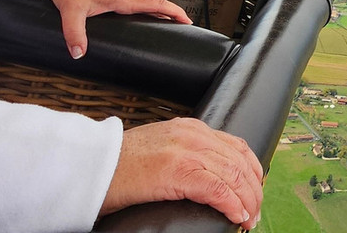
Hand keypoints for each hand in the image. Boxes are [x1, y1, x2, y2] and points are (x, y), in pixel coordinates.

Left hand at [49, 0, 190, 59]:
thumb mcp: (71, 10)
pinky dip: (150, 8)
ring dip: (162, 11)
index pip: (155, 3)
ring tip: (171, 25)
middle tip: (184, 28)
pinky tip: (147, 17)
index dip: (173, 12)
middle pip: (157, 3)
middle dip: (173, 14)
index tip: (186, 20)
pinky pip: (140, 1)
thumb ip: (75, 33)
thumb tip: (79, 53)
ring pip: (149, 2)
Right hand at [101, 118, 263, 228]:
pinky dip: (231, 203)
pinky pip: (216, 188)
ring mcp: (186, 151)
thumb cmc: (122, 165)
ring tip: (249, 219)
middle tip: (255, 211)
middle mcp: (194, 135)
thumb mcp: (162, 149)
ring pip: (233, 174)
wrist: (91, 165)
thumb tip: (209, 177)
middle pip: (239, 161)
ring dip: (247, 199)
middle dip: (253, 188)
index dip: (252, 169)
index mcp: (192, 129)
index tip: (255, 188)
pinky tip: (237, 216)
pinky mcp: (177, 171)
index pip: (236, 146)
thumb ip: (186, 153)